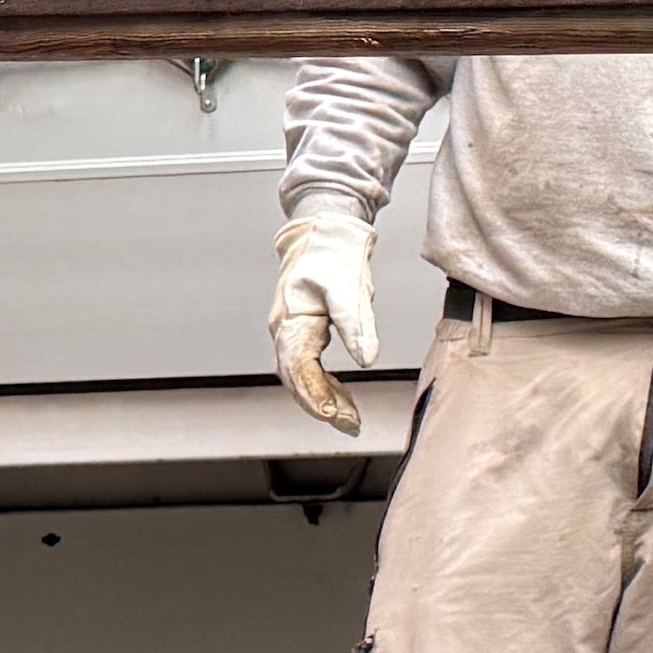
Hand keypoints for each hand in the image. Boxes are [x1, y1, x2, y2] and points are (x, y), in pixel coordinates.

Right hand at [268, 213, 378, 430]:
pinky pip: (308, 367)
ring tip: (351, 417)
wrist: (326, 228)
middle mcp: (284, 329)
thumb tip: (367, 360)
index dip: (316, 395)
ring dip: (324, 399)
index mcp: (291, 320)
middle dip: (322, 406)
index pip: (299, 369)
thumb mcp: (349, 289)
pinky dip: (324, 385)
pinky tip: (342, 395)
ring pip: (301, 377)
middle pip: (296, 380)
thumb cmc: (333, 253)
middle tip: (351, 424)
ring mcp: (291, 331)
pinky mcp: (303, 331)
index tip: (336, 416)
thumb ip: (357, 326)